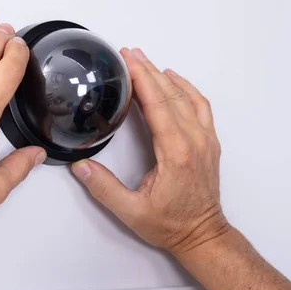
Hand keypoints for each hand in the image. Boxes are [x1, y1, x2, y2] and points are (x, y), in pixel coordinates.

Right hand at [71, 48, 228, 254]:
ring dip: (166, 76)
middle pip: (171, 94)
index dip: (142, 78)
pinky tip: (175, 81)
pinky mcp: (209, 143)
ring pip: (187, 97)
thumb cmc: (173, 225)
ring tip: (146, 62)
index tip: (128, 60)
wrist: (203, 235)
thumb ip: (104, 188)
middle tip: (130, 53)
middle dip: (149, 70)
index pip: (158, 104)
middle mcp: (194, 141)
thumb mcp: (132, 212)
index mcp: (176, 153)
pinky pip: (201, 106)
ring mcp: (205, 140)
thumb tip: (81, 167)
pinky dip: (187, 88)